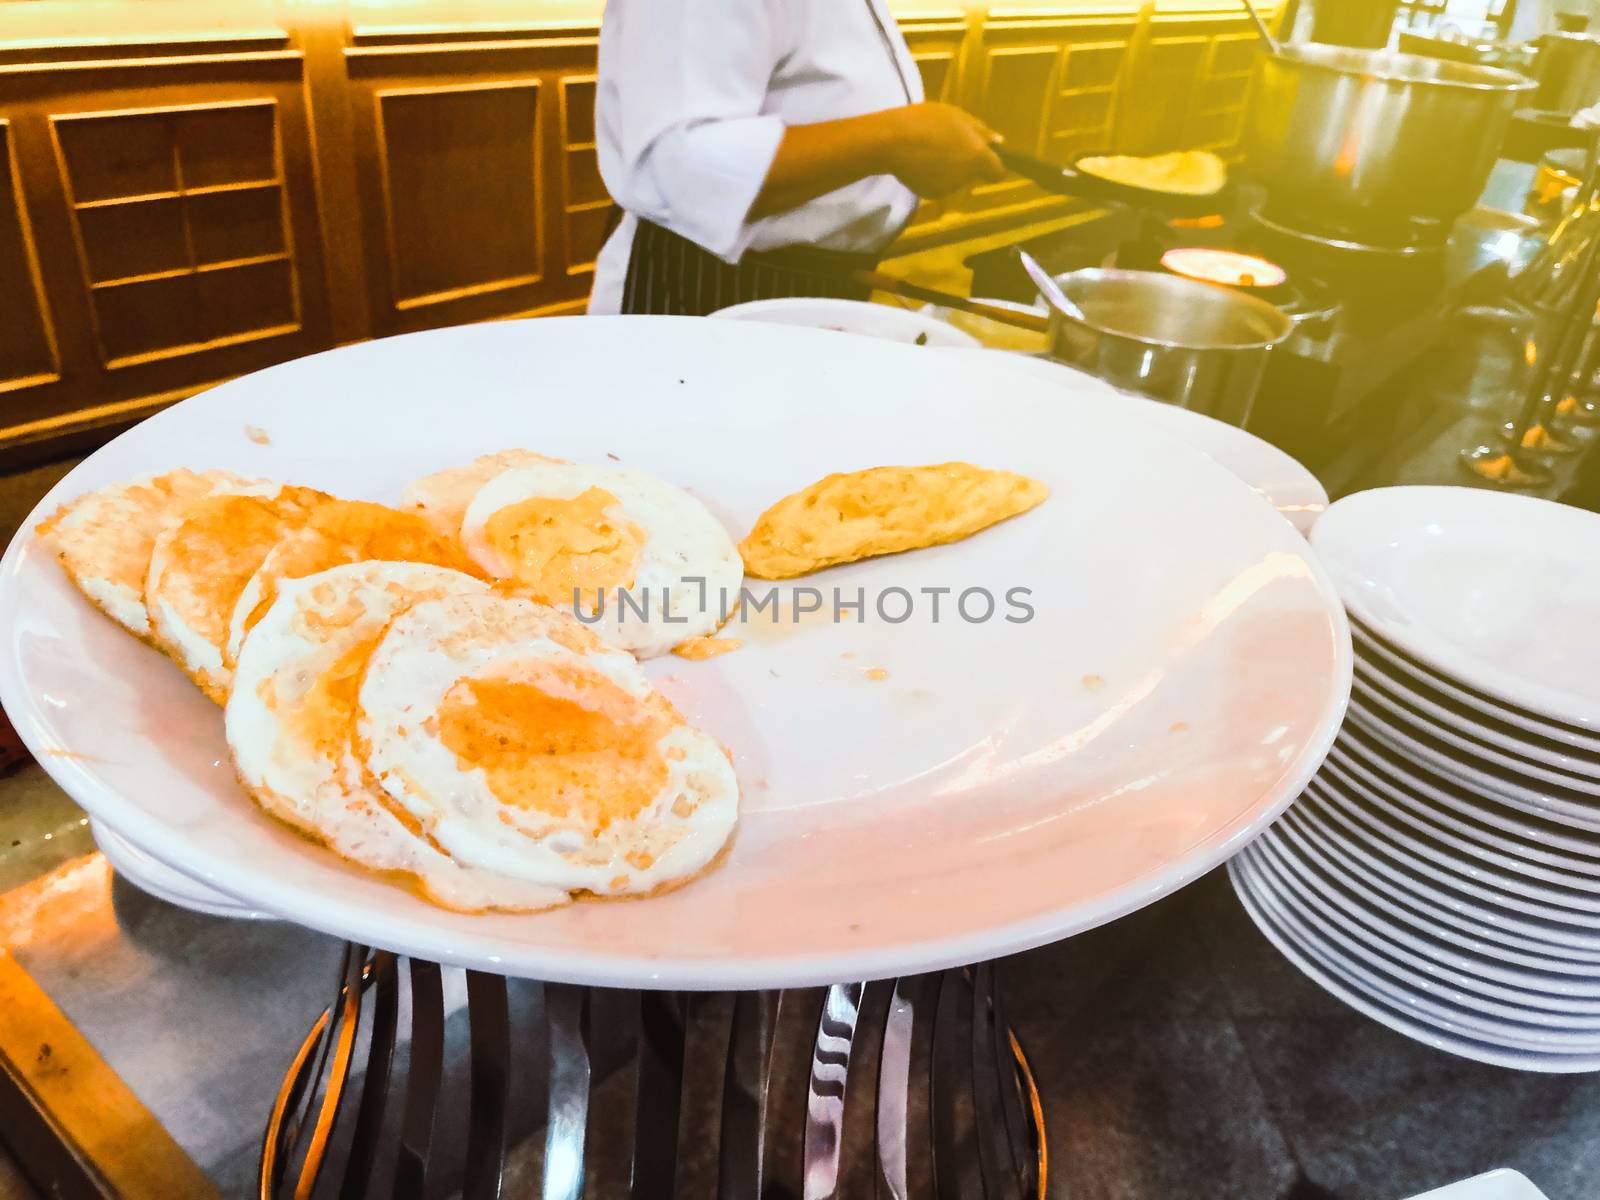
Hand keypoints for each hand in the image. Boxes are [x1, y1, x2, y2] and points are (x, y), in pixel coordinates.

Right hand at [882, 103, 1006, 198]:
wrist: (891, 141)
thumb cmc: (926, 121)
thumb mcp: (957, 116)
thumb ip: (981, 131)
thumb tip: (999, 143)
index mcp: (978, 156)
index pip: (998, 172)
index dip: (994, 165)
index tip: (984, 156)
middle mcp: (967, 176)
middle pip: (974, 173)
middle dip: (966, 162)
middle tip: (947, 144)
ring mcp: (949, 188)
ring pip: (956, 179)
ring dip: (949, 168)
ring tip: (929, 150)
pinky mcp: (930, 194)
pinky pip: (939, 184)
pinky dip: (933, 176)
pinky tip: (919, 163)